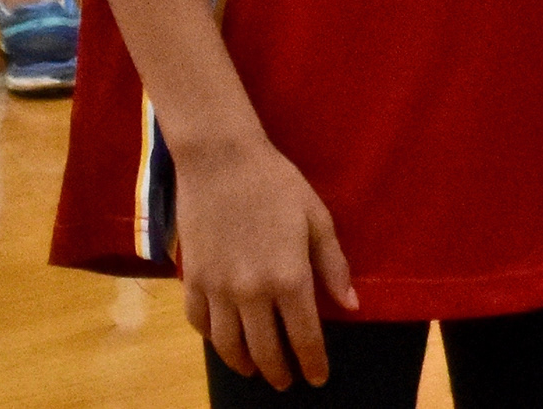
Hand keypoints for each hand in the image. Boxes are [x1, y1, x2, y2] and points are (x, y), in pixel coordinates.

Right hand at [173, 134, 356, 388]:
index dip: (313, 362)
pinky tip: (225, 341)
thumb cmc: (277, 184)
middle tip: (288, 381)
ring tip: (257, 370)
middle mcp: (251, 292)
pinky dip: (214, 340)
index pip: (304, 336)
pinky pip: (201, 324)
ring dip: (245, 364)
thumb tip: (350, 306)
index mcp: (289, 277)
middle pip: (266, 350)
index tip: (319, 378)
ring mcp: (217, 289)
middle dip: (280, 371)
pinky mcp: (191, 280)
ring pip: (230, 346)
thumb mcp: (317, 218)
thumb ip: (334, 265)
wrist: (221, 161)